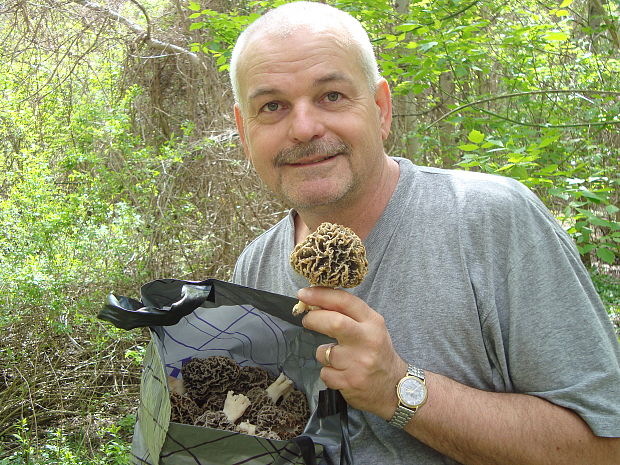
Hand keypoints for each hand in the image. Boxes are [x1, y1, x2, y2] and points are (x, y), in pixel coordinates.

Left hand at [298, 286, 406, 418]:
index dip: (321, 295)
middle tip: (307, 320)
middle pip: (334, 323)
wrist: (393, 387)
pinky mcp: (350, 381)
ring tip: (337, 358)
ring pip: (323, 352)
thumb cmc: (376, 352)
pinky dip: (327, 372)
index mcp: (373, 322)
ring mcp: (359, 362)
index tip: (304, 293)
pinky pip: (324, 372)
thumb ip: (347, 314)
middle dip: (313, 319)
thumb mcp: (370, 327)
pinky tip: (341, 373)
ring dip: (323, 353)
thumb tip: (315, 302)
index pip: (345, 301)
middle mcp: (367, 340)